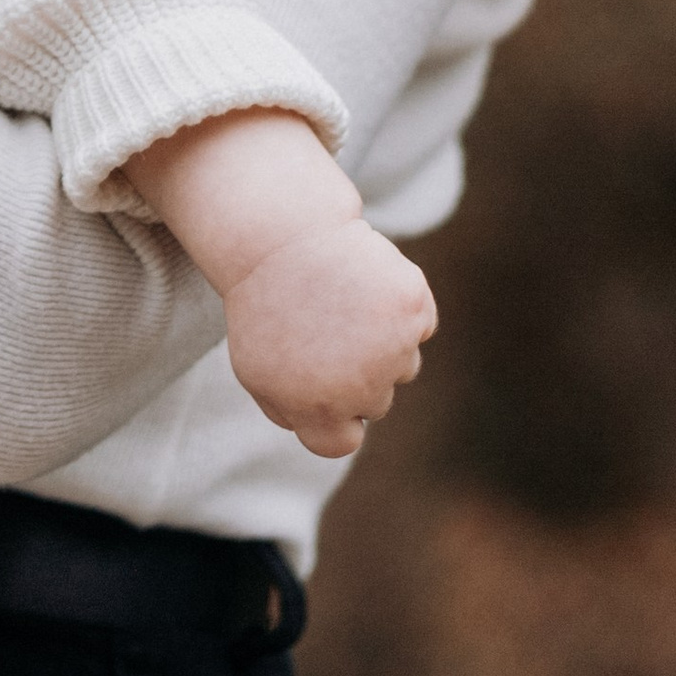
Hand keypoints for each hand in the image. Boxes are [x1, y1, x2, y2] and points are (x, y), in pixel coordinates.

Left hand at [218, 221, 436, 459]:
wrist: (280, 234)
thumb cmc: (265, 303)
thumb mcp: (255, 367)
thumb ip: (292, 412)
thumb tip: (341, 432)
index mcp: (314, 408)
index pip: (342, 442)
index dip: (334, 416)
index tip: (322, 384)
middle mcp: (359, 387)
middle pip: (376, 402)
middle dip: (356, 374)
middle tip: (324, 330)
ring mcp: (391, 348)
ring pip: (404, 366)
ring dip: (383, 343)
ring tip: (341, 305)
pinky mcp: (413, 307)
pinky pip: (420, 325)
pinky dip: (400, 308)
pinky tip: (365, 285)